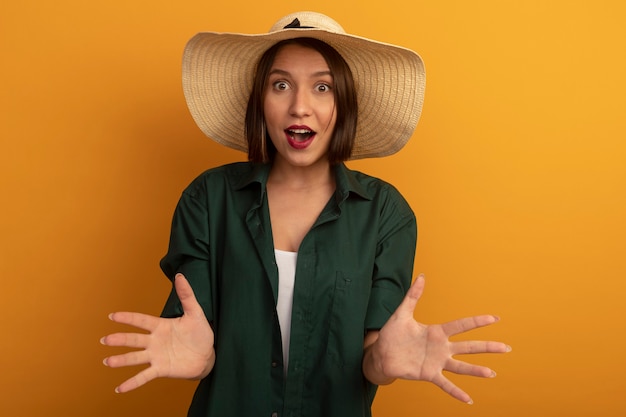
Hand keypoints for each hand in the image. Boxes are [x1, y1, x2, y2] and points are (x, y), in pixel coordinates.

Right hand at [101, 274, 214, 392]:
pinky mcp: (161, 370)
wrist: (208, 356)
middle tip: (105, 340)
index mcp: (160, 326)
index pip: (141, 320)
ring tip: (108, 362)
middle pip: (134, 340)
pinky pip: (144, 377)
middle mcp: (154, 341)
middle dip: (119, 340)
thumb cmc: (201, 333)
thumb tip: (180, 275)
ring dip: (121, 360)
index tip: (112, 316)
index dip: (128, 318)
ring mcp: (156, 356)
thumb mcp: (195, 313)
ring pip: (135, 358)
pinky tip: (120, 389)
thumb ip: (187, 295)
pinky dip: (132, 383)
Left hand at [364, 274, 510, 403]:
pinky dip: (456, 392)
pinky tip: (468, 399)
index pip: (461, 325)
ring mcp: (436, 362)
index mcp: (437, 332)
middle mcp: (441, 347)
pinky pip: (445, 384)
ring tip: (491, 374)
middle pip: (468, 347)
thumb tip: (421, 275)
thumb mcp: (402, 312)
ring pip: (460, 367)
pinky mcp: (428, 374)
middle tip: (507, 348)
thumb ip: (413, 295)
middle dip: (487, 347)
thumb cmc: (392, 333)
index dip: (477, 322)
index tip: (495, 318)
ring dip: (476, 370)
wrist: (381, 353)